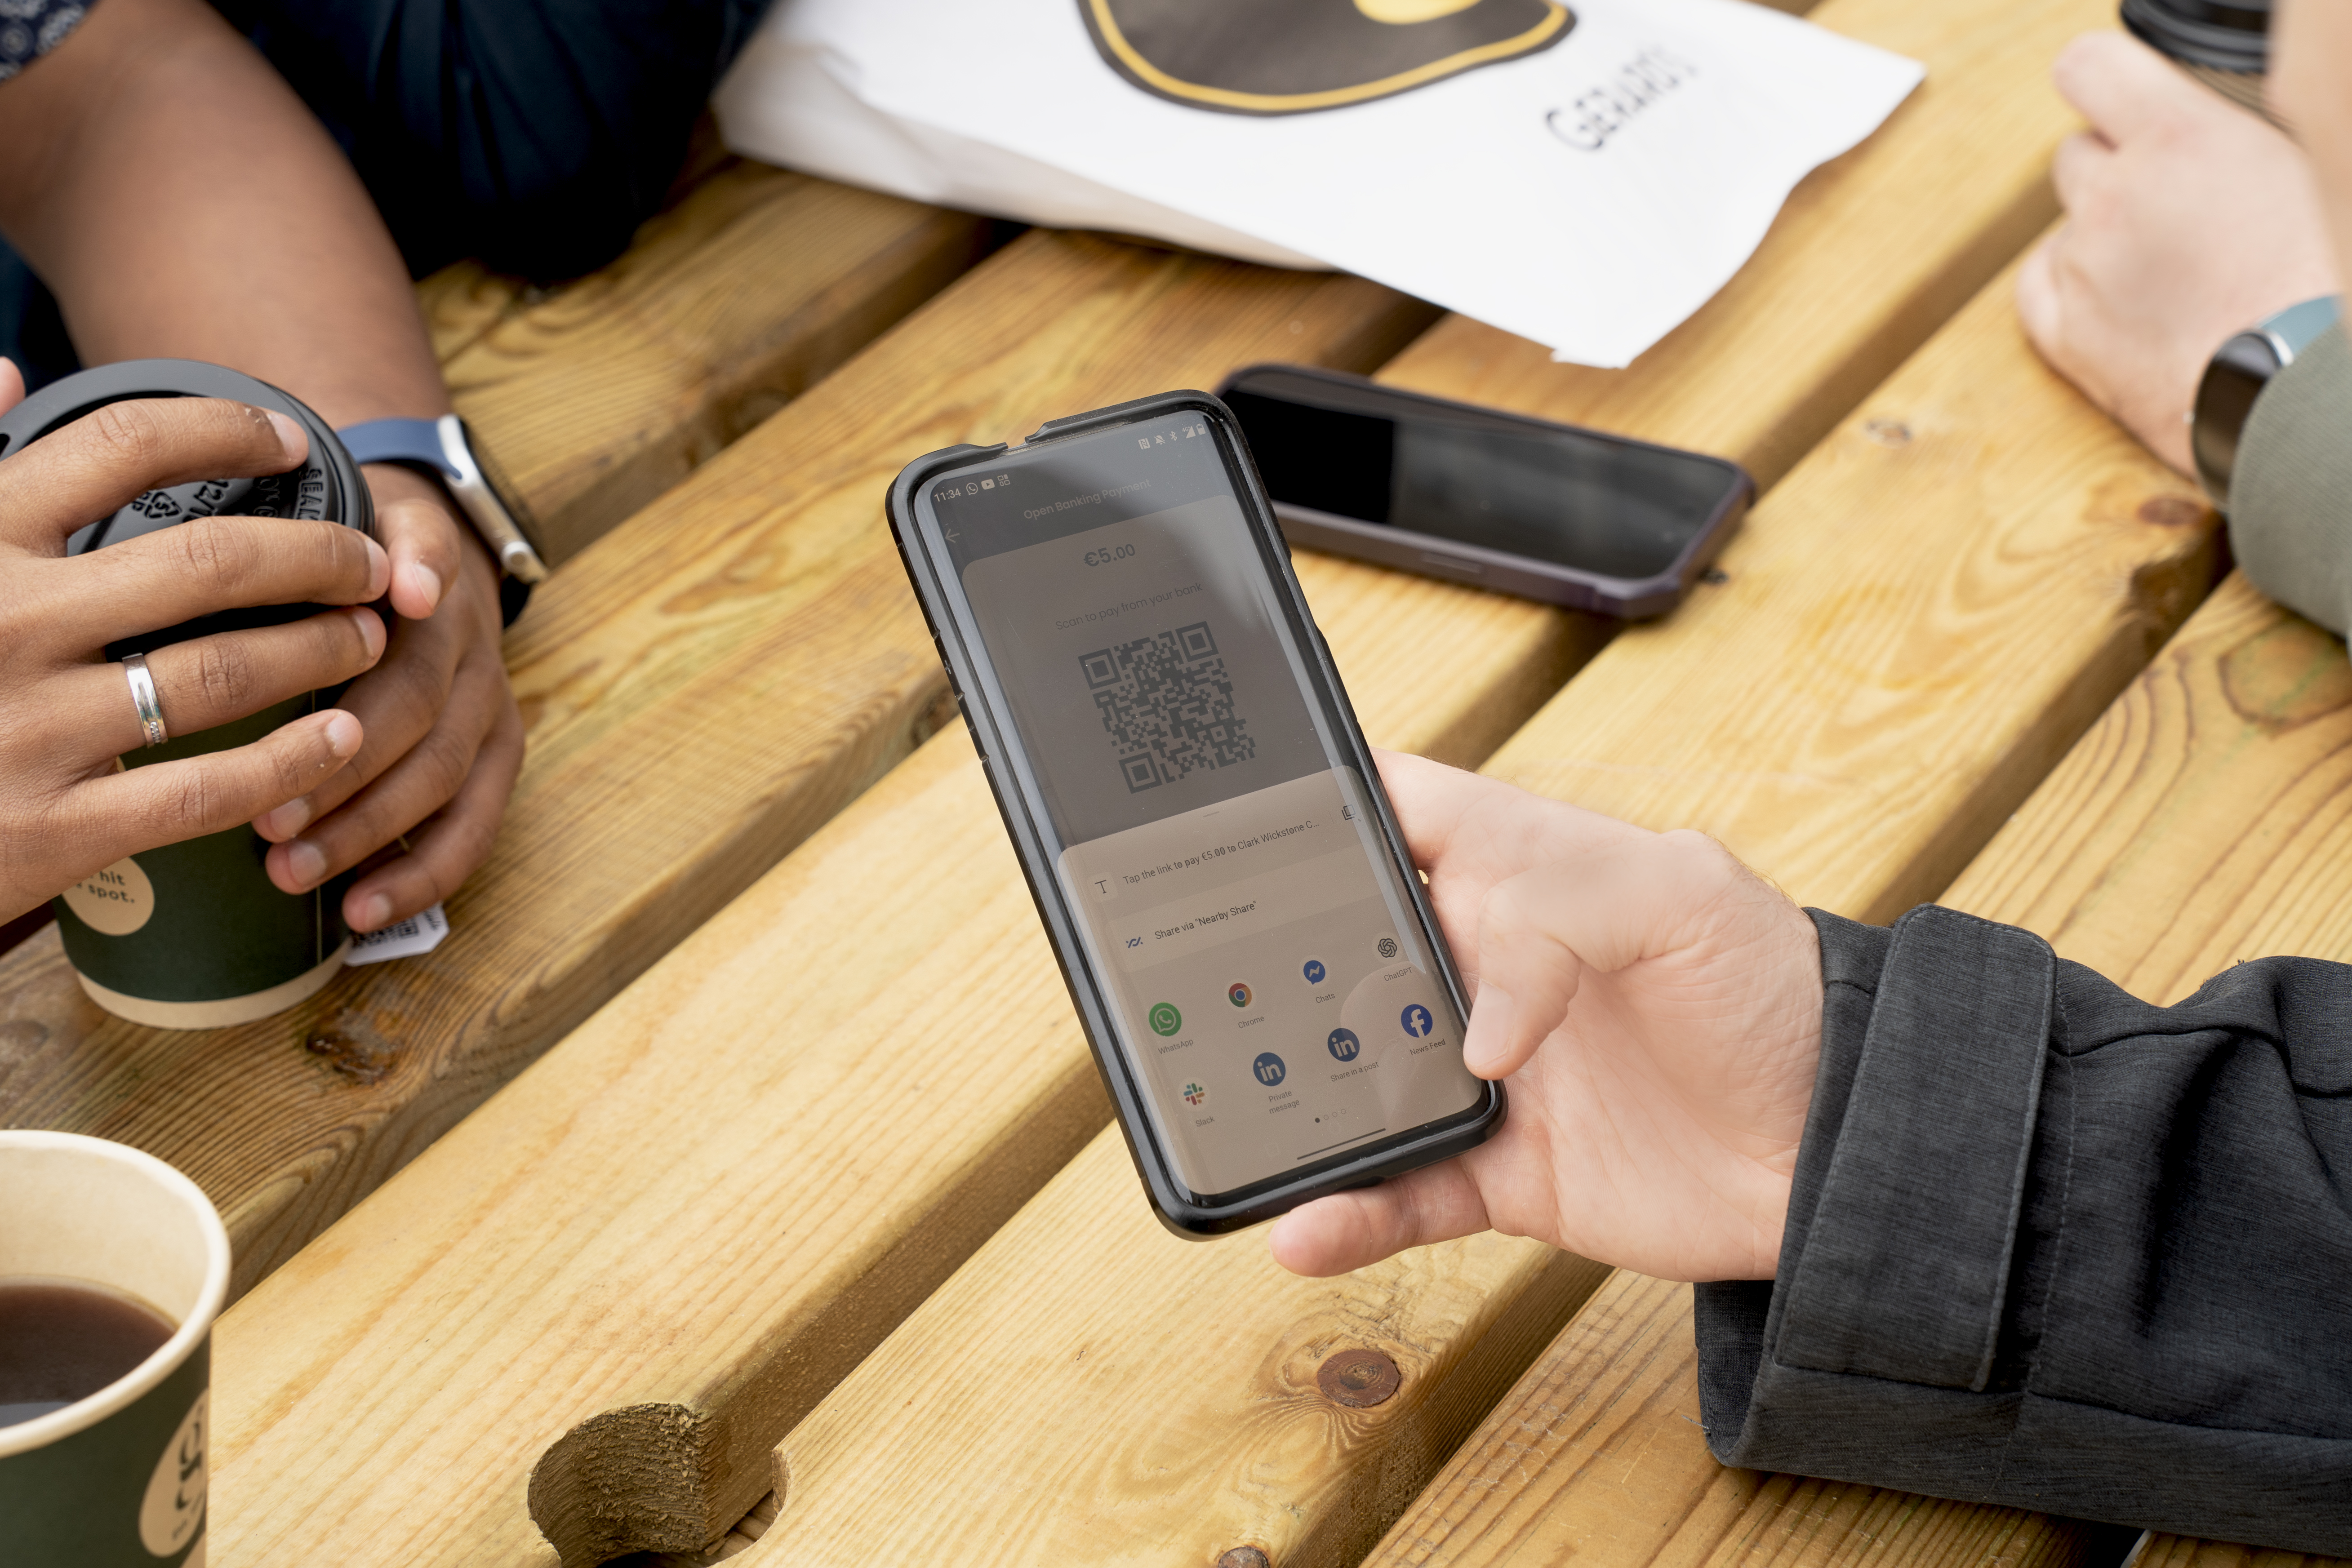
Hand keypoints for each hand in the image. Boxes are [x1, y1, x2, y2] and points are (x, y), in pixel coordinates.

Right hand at [0, 380, 384, 923]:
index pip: (120, 445)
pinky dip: (286, 762)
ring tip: (368, 639)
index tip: (290, 438)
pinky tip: (336, 740)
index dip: (224, 430)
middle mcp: (4, 621)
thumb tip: (5, 367)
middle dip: (314, 556)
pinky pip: (203, 790)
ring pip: (221, 673)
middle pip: (208, 562)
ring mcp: (28, 729)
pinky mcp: (51, 829)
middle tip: (369, 562)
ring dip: (317, 651)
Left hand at [254, 463, 522, 934]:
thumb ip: (318, 541)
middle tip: (266, 817)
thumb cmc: (341, 563)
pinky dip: (421, 872)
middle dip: (345, 763)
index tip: (403, 596)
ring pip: (445, 771)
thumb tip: (372, 578)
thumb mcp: (326, 522)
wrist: (423, 568)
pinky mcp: (501, 751)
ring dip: (369, 828)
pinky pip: (476, 822)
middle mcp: (468, 634)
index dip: (422, 574)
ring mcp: (490, 697)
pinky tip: (364, 908)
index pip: (430, 557)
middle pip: (420, 696)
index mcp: (423, 565)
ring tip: (291, 871)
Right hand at [1268, 754, 1823, 1282]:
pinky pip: (1399, 1193)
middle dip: (1269, 961)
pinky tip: (1304, 1226)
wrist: (1842, 1150)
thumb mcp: (1684, 895)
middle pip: (1340, 946)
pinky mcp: (1501, 1172)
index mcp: (1517, 871)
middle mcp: (1482, 966)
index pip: (1394, 812)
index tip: (1233, 816)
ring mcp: (1481, 1072)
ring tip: (1231, 1113)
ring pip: (1352, 1075)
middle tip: (1208, 983)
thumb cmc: (1774, 991)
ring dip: (1291, 1094)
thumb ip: (1564, 918)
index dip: (1317, 804)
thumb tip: (1476, 1036)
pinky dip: (1347, 1213)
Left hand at [2016, 32, 2338, 475]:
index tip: (2112, 98)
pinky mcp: (2063, 333)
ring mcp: (2081, 267)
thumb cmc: (2314, 278)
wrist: (2301, 387)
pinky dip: (2067, 284)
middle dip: (2116, 169)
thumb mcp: (2293, 168)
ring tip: (2169, 267)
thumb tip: (2185, 130)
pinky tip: (2120, 297)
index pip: (2089, 68)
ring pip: (2065, 223)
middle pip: (2077, 154)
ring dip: (2101, 233)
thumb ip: (2220, 136)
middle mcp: (2114, 197)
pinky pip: (2037, 283)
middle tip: (2173, 206)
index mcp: (2177, 140)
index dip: (2100, 80)